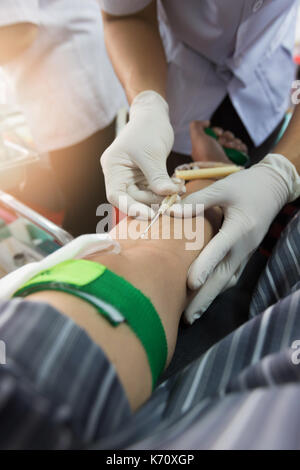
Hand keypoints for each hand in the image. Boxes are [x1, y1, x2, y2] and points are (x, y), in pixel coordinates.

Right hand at [101, 90, 182, 219]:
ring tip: (178, 190)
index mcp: (113, 167)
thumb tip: (166, 195)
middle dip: (153, 200)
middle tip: (173, 199)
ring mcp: (131, 177)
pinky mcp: (143, 177)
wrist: (154, 115)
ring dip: (162, 196)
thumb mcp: (152, 153)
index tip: (148, 215)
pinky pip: (153, 190)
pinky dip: (164, 190)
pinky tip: (177, 186)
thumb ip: (157, 176)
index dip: (130, 208)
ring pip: (145, 196)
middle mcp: (119, 174)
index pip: (116, 195)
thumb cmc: (147, 128)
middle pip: (132, 198)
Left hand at [170, 154, 299, 323]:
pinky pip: (230, 276)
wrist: (272, 189)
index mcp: (239, 228)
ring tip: (191, 314)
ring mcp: (245, 254)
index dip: (205, 267)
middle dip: (205, 298)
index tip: (191, 284)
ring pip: (226, 280)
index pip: (220, 250)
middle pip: (223, 277)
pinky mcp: (243, 256)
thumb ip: (198, 200)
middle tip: (187, 318)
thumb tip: (171, 212)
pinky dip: (217, 288)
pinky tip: (203, 298)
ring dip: (210, 298)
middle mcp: (243, 246)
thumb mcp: (224, 187)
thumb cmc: (246, 186)